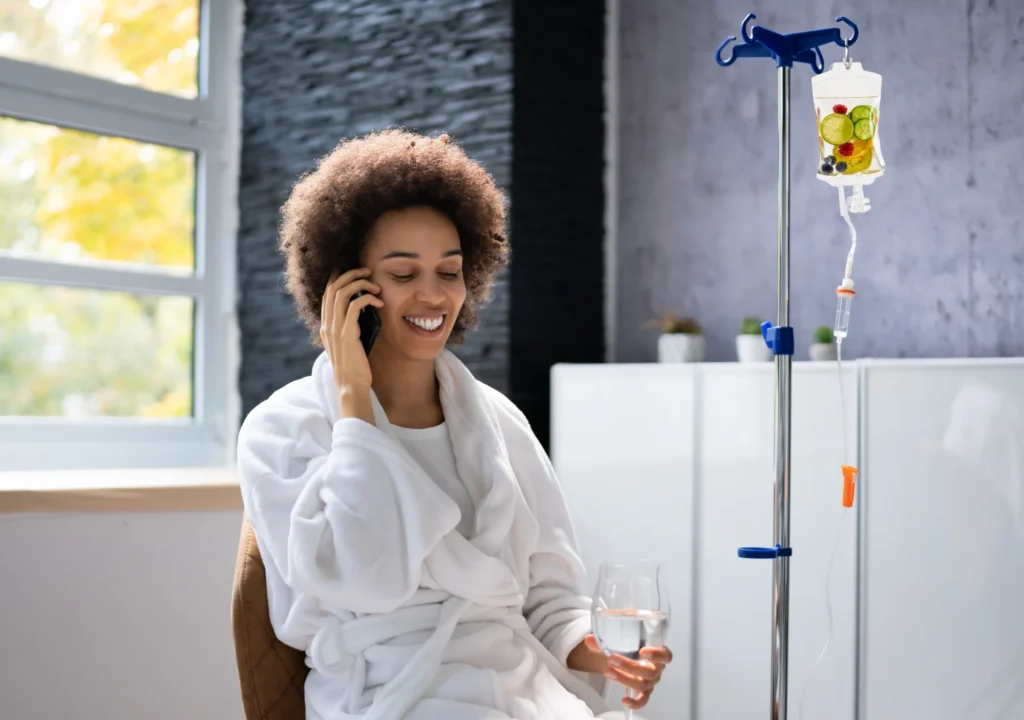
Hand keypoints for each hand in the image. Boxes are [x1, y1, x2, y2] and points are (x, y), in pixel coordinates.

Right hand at [319, 268, 382, 392]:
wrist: (351, 385)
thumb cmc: (355, 365)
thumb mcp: (350, 342)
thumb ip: (351, 325)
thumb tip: (363, 308)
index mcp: (326, 326)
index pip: (327, 293)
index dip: (337, 277)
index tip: (351, 269)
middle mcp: (327, 324)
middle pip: (333, 287)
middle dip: (350, 274)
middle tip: (367, 271)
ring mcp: (335, 328)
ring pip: (342, 293)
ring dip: (360, 283)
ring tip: (375, 284)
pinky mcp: (347, 334)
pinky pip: (355, 306)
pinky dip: (367, 298)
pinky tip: (379, 301)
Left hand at [583, 634, 672, 710]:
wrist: (623, 653)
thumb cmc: (628, 643)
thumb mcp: (618, 637)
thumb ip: (605, 638)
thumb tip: (589, 640)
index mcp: (656, 651)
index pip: (665, 655)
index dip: (657, 654)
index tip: (642, 650)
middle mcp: (656, 667)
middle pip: (650, 671)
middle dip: (629, 666)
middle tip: (611, 659)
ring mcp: (650, 681)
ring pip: (643, 684)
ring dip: (624, 679)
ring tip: (607, 672)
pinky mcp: (644, 692)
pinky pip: (643, 700)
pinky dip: (635, 702)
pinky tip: (624, 700)